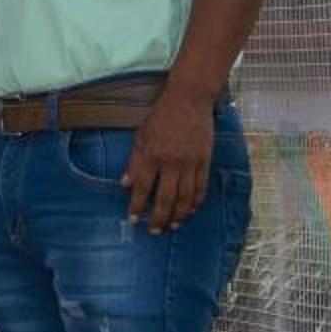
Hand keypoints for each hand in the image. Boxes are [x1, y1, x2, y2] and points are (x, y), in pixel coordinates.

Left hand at [123, 87, 215, 232]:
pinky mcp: (205, 161)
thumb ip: (134, 162)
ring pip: (186, 197)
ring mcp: (190, 163)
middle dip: (159, 217)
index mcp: (152, 155)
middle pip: (166, 198)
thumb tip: (125, 184)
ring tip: (173, 225)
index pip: (143, 187)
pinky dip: (196, 202)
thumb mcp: (141, 136)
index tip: (133, 219)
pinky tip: (191, 210)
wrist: (189, 100)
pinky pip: (201, 187)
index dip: (137, 206)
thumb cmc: (161, 116)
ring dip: (179, 214)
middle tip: (155, 231)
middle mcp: (171, 162)